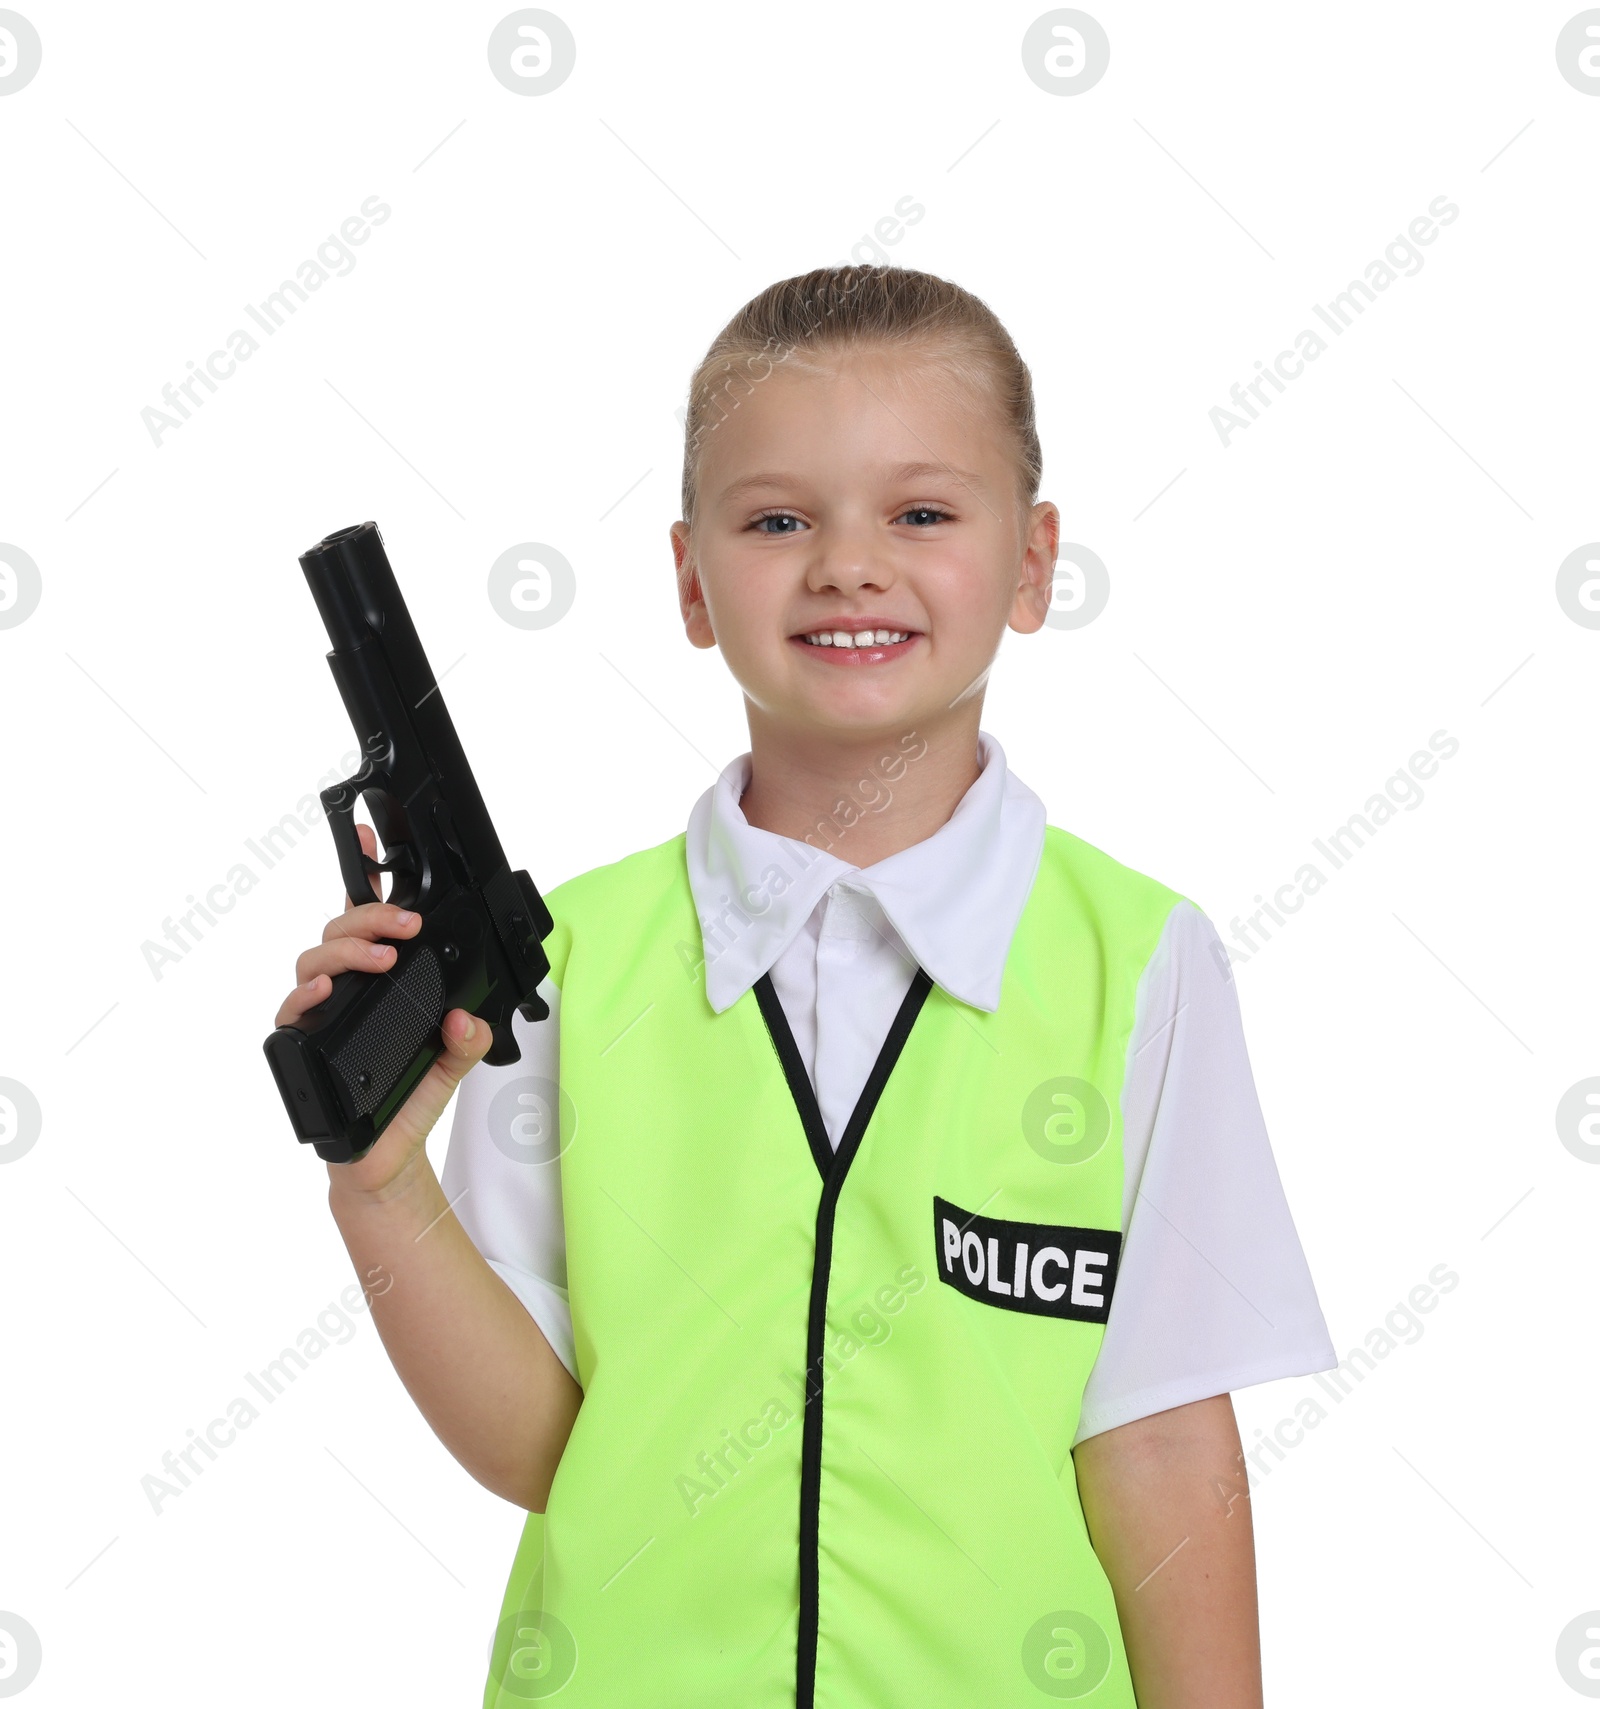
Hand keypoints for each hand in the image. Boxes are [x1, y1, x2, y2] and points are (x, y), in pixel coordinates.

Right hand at [272, 822, 493, 1196]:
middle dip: (373, 917)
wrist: (385, 1158)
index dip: (364, 872)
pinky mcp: (304, 1044)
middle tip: (407, 928)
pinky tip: (327, 987)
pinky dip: (306, 993)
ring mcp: (322, 1013)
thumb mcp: (454, 1064)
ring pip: (314, 958)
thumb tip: (466, 1019)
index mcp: (381, 981)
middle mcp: (346, 989)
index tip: (368, 832)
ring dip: (347, 949)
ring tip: (380, 958)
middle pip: (341, 928)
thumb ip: (469, 1038)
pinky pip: (292, 1010)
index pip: (368, 919)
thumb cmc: (409, 1101)